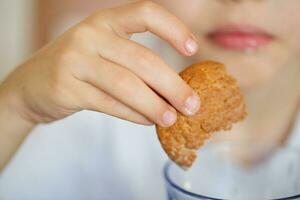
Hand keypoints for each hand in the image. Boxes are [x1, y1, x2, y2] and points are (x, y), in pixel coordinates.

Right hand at [1, 1, 199, 127]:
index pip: (146, 13)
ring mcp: (75, 60)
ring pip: (127, 85)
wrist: (31, 84)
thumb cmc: (79, 67)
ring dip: (154, 105)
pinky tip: (147, 121)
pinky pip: (110, 103)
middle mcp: (90, 34)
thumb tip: (176, 89)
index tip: (193, 50)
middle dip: (173, 86)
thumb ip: (135, 63)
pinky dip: (133, 115)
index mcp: (105, 21)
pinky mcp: (65, 87)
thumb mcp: (104, 52)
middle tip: (192, 106)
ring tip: (172, 118)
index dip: (173, 29)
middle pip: (142, 60)